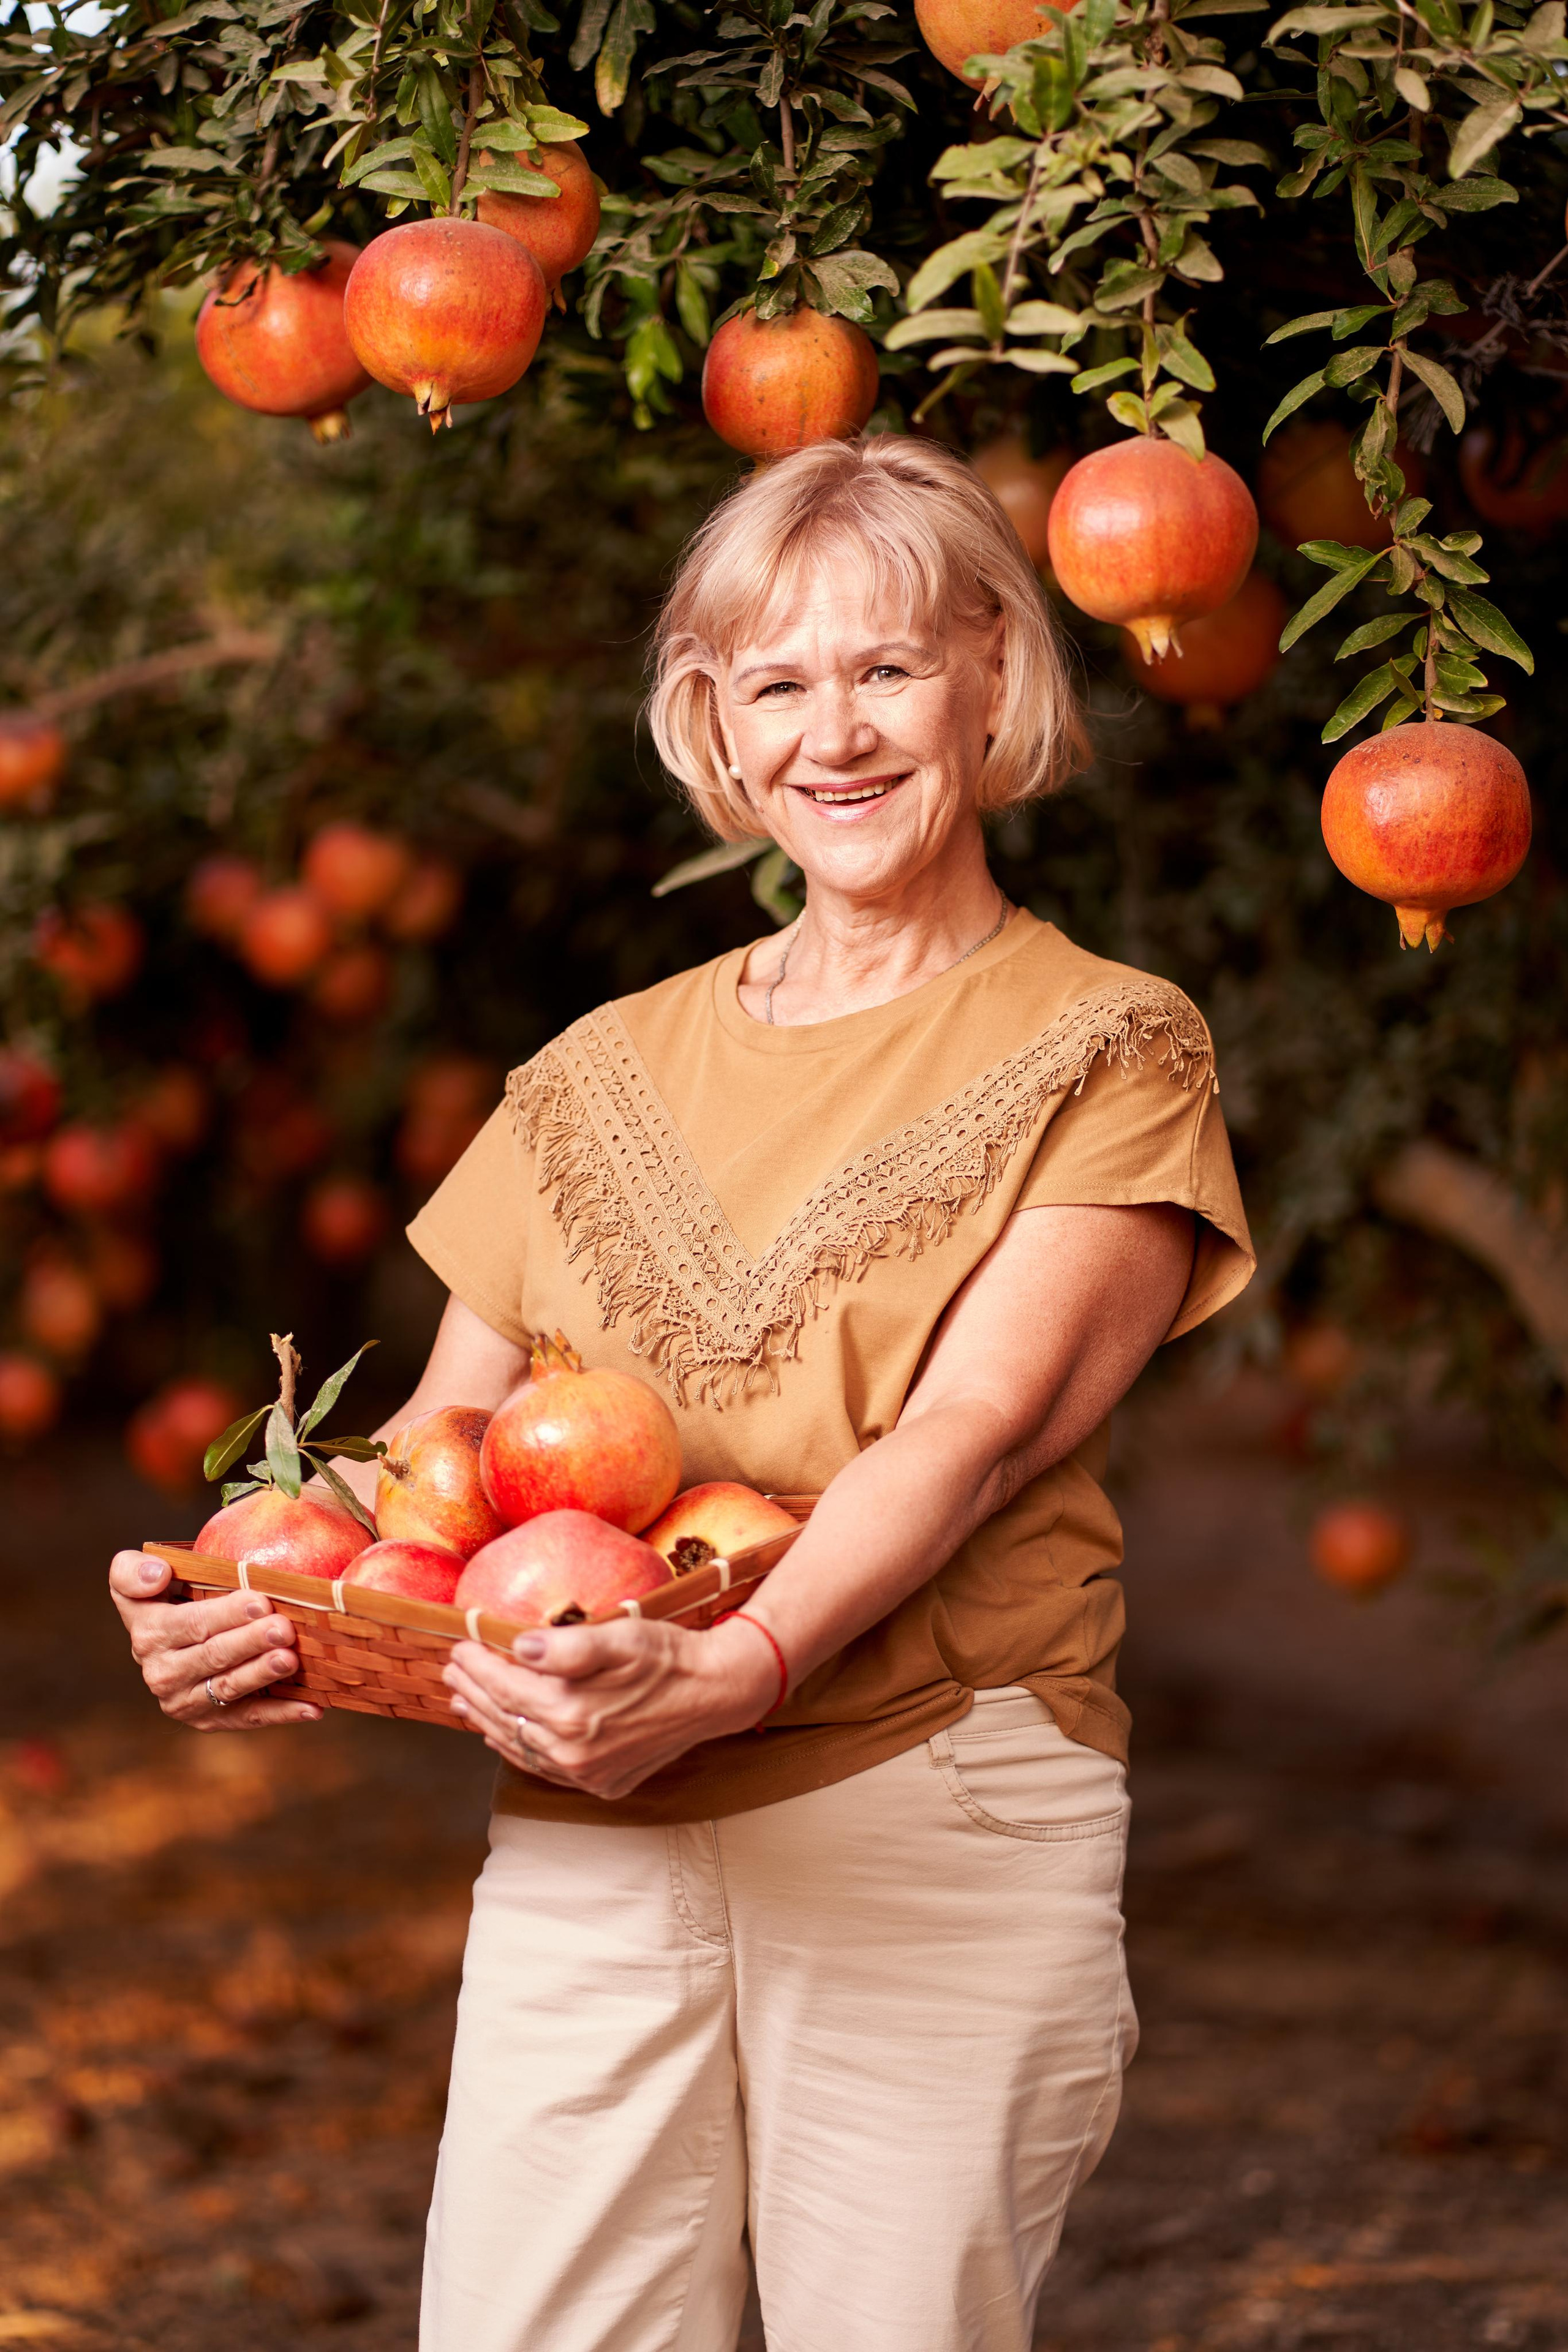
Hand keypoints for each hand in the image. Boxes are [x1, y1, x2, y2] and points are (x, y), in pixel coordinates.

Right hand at [108, 1550, 321, 1729]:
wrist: (170, 1641)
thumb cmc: (165, 1596)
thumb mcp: (134, 1576)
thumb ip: (132, 1571)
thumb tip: (157, 1575)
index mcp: (149, 1633)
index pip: (192, 1623)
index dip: (226, 1614)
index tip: (260, 1601)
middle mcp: (162, 1672)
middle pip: (214, 1656)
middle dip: (251, 1642)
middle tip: (284, 1629)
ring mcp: (186, 1701)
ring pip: (230, 1688)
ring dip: (262, 1675)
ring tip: (291, 1659)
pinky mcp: (210, 1720)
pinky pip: (248, 1718)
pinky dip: (282, 1713)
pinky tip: (312, 1706)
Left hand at [443, 1616, 780, 1800]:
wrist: (717, 1692)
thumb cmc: (668, 1656)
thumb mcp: (619, 1637)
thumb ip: (566, 1646)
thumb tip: (519, 1647)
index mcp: (571, 1714)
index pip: (506, 1687)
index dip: (478, 1664)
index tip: (458, 1645)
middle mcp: (573, 1754)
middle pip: (506, 1719)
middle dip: (473, 1691)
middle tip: (451, 1669)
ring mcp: (587, 1775)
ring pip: (520, 1748)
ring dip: (488, 1722)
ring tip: (464, 1701)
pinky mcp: (603, 1783)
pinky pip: (544, 1768)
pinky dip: (518, 1749)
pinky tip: (506, 1735)